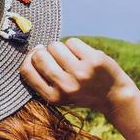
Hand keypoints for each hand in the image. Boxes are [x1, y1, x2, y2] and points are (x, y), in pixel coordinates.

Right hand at [19, 37, 139, 117]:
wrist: (113, 96)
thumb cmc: (81, 92)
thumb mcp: (59, 95)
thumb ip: (43, 79)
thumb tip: (33, 50)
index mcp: (52, 97)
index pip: (27, 70)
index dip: (29, 58)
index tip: (36, 55)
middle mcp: (65, 86)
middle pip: (40, 55)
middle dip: (45, 51)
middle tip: (56, 56)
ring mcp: (80, 73)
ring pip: (55, 46)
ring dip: (60, 47)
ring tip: (70, 56)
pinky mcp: (94, 60)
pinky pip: (72, 42)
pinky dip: (75, 45)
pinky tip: (82, 55)